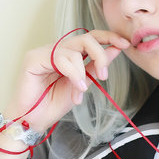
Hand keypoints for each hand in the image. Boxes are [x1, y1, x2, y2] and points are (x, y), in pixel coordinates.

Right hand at [4, 30, 129, 133]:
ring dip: (82, 72)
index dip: (108, 37)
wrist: (34, 120)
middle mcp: (56, 50)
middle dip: (100, 55)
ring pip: (74, 49)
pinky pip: (60, 58)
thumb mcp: (82, 84)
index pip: (90, 38)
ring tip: (81, 90)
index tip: (125, 44)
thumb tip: (115, 49)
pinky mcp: (33, 58)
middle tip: (104, 75)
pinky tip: (76, 87)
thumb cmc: (52, 104)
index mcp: (68, 54)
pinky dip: (72, 73)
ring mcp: (44, 52)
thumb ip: (96, 66)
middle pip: (85, 38)